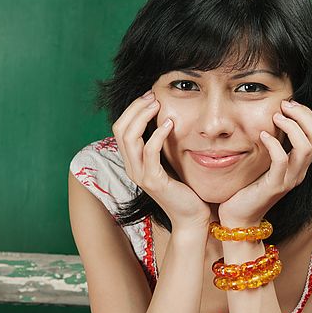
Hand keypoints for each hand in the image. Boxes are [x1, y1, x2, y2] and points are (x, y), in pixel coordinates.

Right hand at [112, 91, 210, 230]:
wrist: (191, 216)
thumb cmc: (184, 188)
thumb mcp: (169, 162)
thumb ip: (162, 145)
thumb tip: (165, 118)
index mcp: (132, 162)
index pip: (121, 128)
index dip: (132, 109)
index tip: (149, 96)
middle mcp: (131, 167)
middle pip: (120, 129)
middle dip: (135, 108)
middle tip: (152, 96)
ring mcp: (140, 175)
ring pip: (130, 138)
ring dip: (143, 117)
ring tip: (158, 105)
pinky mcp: (153, 181)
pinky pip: (149, 152)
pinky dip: (157, 134)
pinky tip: (169, 124)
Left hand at [218, 100, 311, 226]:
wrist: (239, 217)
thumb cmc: (248, 186)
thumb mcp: (265, 161)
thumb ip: (274, 143)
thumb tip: (273, 116)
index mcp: (301, 164)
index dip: (307, 114)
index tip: (288, 103)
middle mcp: (300, 171)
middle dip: (303, 115)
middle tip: (284, 105)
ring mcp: (290, 179)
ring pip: (306, 147)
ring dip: (291, 126)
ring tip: (275, 117)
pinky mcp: (275, 186)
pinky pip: (282, 161)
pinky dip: (274, 144)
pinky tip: (262, 135)